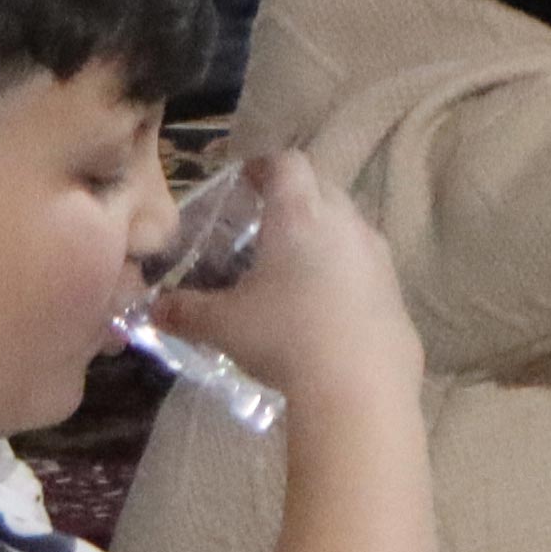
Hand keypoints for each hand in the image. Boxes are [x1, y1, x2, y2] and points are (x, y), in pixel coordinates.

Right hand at [149, 147, 423, 430]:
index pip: (287, 164)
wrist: (360, 387)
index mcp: (300, 215)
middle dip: (296, 196)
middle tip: (267, 221)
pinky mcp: (397, 291)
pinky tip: (328, 305)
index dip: (264, 166)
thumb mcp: (223, 325)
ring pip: (350, 225)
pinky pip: (368, 265)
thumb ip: (184, 312)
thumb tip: (153, 309)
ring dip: (325, 233)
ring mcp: (378, 256)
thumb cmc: (284, 339)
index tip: (247, 180)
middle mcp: (345, 223)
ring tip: (296, 265)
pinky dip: (347, 270)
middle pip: (323, 187)